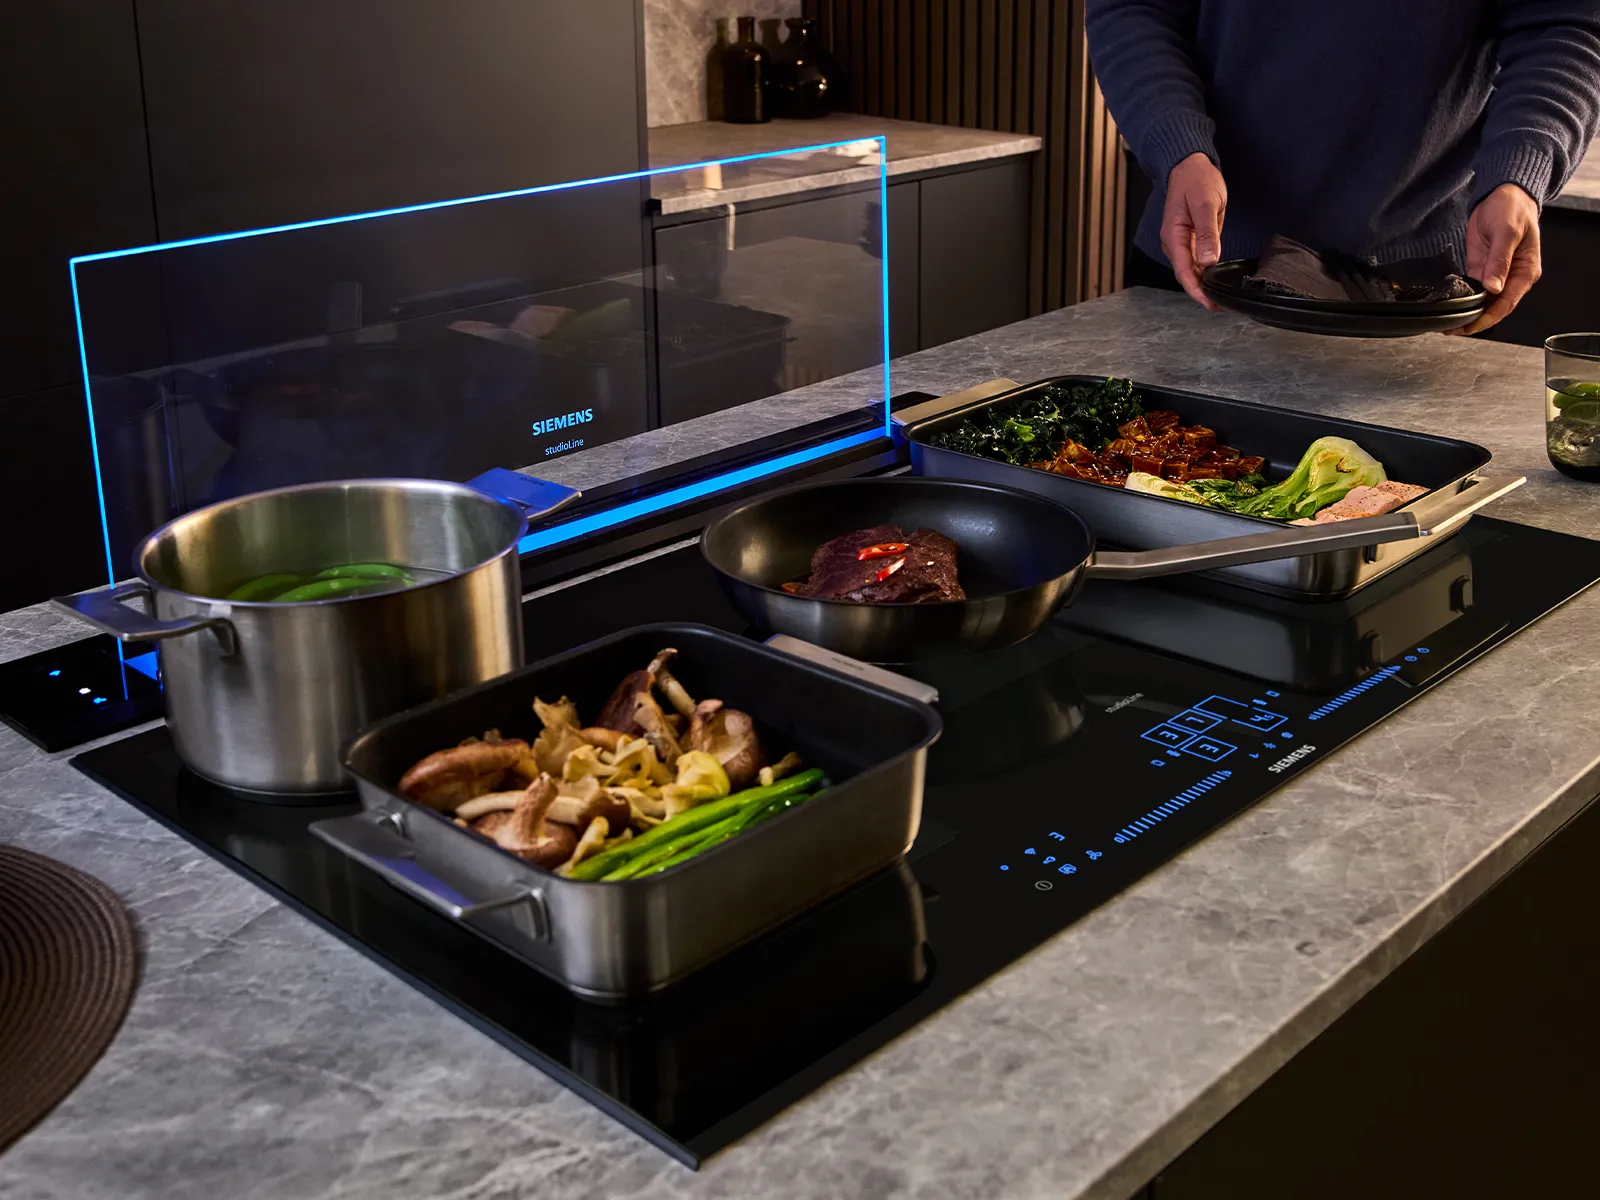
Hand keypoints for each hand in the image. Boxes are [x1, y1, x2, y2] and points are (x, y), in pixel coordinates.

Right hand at [1161, 152, 1227, 310]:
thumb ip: (1207, 234)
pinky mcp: (1189, 239)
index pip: (1183, 271)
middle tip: (1222, 306)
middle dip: (1202, 293)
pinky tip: (1216, 279)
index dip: (1197, 291)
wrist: (1189, 165)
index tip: (1210, 303)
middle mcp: (1174, 243)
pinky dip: (1205, 273)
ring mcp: (1181, 242)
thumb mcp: (1206, 205)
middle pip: (1186, 275)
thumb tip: (1208, 262)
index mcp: (1173, 236)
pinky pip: (1195, 261)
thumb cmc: (1196, 180)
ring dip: (1204, 285)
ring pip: (1191, 270)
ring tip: (1221, 297)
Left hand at [1450, 183, 1540, 335]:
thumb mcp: (1506, 233)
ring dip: (1468, 314)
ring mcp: (1498, 274)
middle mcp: (1513, 277)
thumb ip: (1499, 261)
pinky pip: (1475, 290)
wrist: (1503, 194)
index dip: (1488, 317)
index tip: (1471, 326)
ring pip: (1484, 301)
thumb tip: (1494, 287)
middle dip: (1476, 321)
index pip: (1507, 302)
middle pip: (1495, 307)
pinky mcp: (1483, 268)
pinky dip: (1465, 300)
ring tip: (1448, 326)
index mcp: (1526, 271)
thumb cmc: (1512, 209)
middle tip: (1453, 330)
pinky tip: (1452, 309)